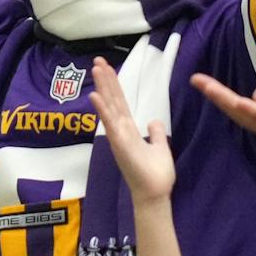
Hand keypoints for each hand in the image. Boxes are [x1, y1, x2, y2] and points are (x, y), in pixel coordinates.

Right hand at [90, 59, 175, 203]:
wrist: (155, 194)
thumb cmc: (156, 175)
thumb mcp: (160, 147)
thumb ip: (156, 132)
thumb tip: (153, 120)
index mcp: (129, 130)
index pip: (120, 102)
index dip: (113, 85)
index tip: (106, 68)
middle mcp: (120, 131)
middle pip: (112, 100)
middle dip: (105, 80)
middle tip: (97, 60)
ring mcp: (118, 137)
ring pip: (109, 107)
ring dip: (102, 88)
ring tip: (95, 69)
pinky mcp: (119, 145)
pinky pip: (110, 124)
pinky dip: (102, 110)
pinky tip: (95, 96)